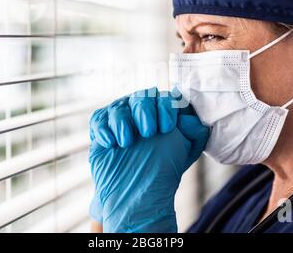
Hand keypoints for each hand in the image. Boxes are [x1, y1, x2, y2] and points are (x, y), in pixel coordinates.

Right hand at [88, 88, 209, 231]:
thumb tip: (190, 118)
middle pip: (141, 97)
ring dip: (123, 122)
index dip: (166, 109)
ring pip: (119, 107)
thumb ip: (194, 131)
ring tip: (126, 142)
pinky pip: (99, 120)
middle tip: (148, 132)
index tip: (167, 127)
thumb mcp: (186, 151)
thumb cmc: (162, 170)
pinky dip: (104, 129)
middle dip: (145, 112)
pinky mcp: (101, 127)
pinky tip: (111, 143)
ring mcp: (120, 117)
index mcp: (162, 110)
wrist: (136, 194)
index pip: (164, 98)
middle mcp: (141, 109)